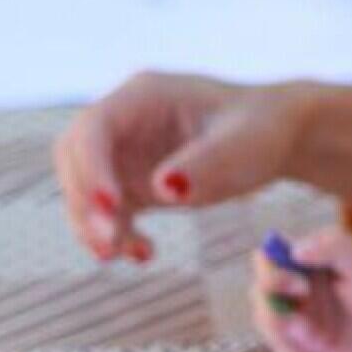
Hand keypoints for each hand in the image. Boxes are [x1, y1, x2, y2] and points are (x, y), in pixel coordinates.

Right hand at [53, 73, 340, 261]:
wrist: (276, 139)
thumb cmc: (261, 131)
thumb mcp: (243, 145)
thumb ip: (206, 163)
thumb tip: (163, 188)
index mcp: (144, 95)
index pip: (94, 127)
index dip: (91, 167)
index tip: (111, 207)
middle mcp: (124, 121)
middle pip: (76, 158)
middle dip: (84, 202)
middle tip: (108, 245)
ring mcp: (124, 152)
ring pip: (84, 189)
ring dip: (93, 225)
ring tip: (123, 255)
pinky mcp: (131, 182)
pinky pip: (106, 212)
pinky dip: (115, 235)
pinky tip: (144, 254)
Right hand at [251, 229, 351, 351]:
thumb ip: (332, 247)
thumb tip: (294, 250)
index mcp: (312, 256)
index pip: (269, 257)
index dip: (274, 273)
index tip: (301, 288)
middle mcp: (301, 281)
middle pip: (259, 290)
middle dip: (274, 310)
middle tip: (305, 325)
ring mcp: (303, 310)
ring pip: (265, 320)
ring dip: (283, 335)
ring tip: (317, 341)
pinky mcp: (307, 337)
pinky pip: (280, 345)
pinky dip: (293, 351)